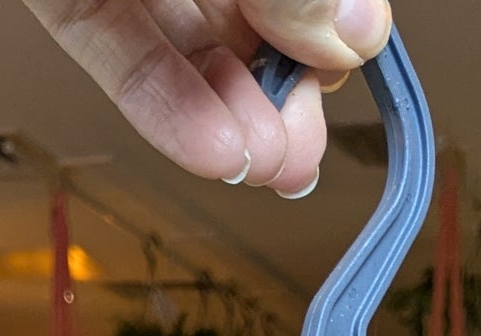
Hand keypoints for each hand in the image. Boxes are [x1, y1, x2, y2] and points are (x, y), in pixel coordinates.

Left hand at [26, 0, 391, 195]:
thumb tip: (357, 32)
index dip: (336, 28)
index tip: (347, 62)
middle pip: (259, 26)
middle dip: (285, 97)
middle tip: (302, 147)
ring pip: (196, 54)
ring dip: (236, 121)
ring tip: (263, 164)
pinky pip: (122, 59)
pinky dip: (168, 111)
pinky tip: (213, 152)